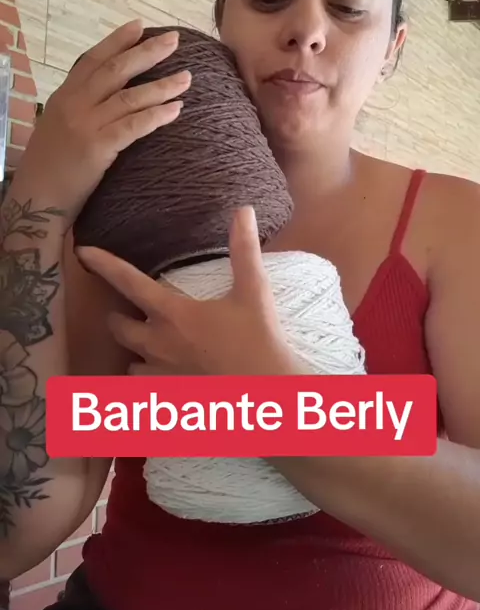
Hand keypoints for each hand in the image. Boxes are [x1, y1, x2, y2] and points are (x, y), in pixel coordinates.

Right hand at [13, 20, 190, 223]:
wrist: (36, 199)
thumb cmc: (49, 168)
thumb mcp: (57, 127)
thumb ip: (78, 108)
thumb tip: (106, 96)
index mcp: (64, 96)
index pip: (93, 60)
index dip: (117, 41)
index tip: (140, 25)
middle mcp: (73, 104)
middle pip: (116, 71)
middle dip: (147, 52)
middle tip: (174, 39)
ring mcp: (85, 125)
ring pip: (129, 97)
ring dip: (162, 85)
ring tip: (187, 77)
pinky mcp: (97, 147)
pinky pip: (133, 126)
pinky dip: (157, 115)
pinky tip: (177, 109)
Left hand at [77, 207, 299, 377]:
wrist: (265, 393)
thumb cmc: (259, 341)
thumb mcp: (253, 292)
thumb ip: (244, 250)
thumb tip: (244, 210)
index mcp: (173, 315)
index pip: (129, 282)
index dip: (104, 264)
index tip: (84, 252)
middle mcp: (158, 345)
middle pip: (119, 328)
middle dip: (120, 319)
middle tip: (128, 313)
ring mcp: (161, 376)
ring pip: (130, 364)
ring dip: (135, 353)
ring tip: (149, 349)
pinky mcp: (169, 398)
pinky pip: (145, 391)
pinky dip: (148, 384)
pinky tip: (163, 380)